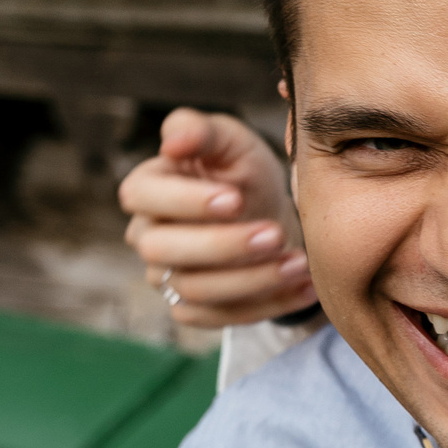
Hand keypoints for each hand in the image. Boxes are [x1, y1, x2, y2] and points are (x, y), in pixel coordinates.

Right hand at [119, 108, 313, 327]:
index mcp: (146, 188)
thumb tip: (173, 142)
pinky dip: (268, 306)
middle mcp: (146, 236)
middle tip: (276, 234)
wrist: (270, 212)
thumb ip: (201, 130)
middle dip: (223, 245)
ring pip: (194, 291)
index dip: (185, 201)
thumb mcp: (230, 140)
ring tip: (300, 262)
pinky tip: (305, 286)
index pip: (142, 197)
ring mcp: (167, 276)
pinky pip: (222, 318)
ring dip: (252, 280)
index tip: (235, 198)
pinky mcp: (194, 308)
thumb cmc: (242, 171)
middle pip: (163, 250)